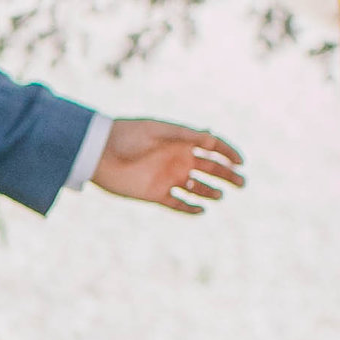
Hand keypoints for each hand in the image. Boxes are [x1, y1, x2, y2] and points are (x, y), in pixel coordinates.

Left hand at [90, 117, 245, 214]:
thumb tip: (212, 136)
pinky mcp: (156, 194)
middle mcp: (178, 159)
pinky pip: (178, 204)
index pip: (213, 146)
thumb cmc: (127, 135)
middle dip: (228, 176)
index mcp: (181, 141)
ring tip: (219, 195)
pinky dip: (191, 208)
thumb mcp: (157, 130)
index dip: (228, 153)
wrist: (98, 154)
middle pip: (211, 169)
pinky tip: (202, 210)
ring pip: (198, 188)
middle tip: (241, 183)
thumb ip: (184, 134)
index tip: (240, 162)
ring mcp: (168, 177)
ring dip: (211, 192)